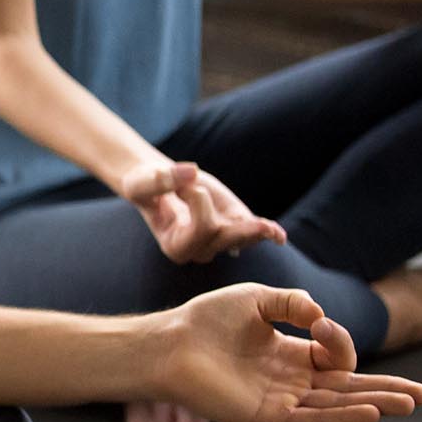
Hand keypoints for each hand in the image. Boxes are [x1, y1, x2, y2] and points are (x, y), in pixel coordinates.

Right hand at [122, 159, 285, 264]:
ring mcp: (219, 241)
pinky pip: (252, 233)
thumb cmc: (145, 185)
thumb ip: (162, 180)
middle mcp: (199, 250)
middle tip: (224, 201)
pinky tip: (278, 235)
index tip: (185, 182)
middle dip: (232, 220)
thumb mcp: (143, 182)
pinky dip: (266, 232)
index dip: (198, 201)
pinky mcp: (233, 227)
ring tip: (275, 231)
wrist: (156, 182)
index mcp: (175, 246)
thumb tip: (191, 172)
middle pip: (225, 237)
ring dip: (258, 231)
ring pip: (243, 238)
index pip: (201, 229)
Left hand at [161, 285, 421, 421]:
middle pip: (347, 386)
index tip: (322, 324)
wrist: (171, 342)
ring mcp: (281, 399)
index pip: (334, 354)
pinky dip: (342, 416)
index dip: (339, 340)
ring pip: (337, 403)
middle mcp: (289, 378)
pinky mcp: (268, 416)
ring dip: (374, 402)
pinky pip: (313, 418)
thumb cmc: (207, 319)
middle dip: (384, 389)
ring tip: (410, 403)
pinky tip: (371, 413)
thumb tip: (323, 318)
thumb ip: (293, 303)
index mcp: (288, 352)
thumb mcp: (257, 298)